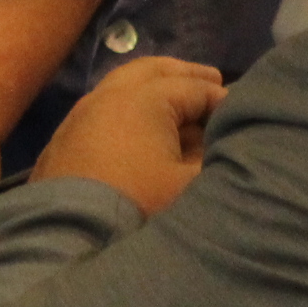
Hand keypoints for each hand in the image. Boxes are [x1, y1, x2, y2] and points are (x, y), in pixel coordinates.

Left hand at [35, 58, 221, 218]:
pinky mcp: (65, 138)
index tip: (242, 107)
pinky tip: (139, 125)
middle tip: (212, 79)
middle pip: (152, 71)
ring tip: (177, 99)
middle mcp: (108, 95)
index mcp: (143, 98)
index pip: (192, 87)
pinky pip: (103, 108)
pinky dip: (128, 106)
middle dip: (184, 74)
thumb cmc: (140, 204)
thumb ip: (211, 156)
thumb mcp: (190, 185)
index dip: (220, 97)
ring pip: (122, 85)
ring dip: (153, 87)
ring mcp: (80, 114)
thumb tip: (217, 141)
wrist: (69, 235)